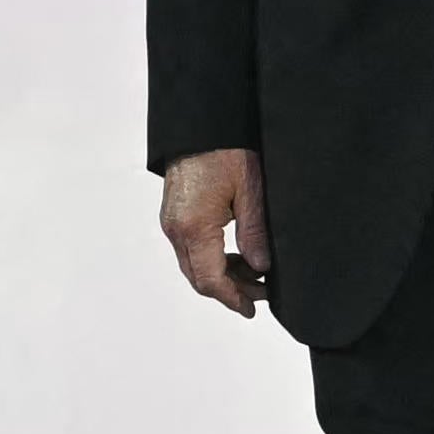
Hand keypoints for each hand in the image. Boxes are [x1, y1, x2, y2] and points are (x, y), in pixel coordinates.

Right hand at [158, 149, 273, 317]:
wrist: (199, 124)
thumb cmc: (225, 150)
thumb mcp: (250, 191)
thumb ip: (255, 233)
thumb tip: (261, 268)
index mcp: (194, 226)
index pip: (210, 279)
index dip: (232, 298)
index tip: (251, 309)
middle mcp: (176, 229)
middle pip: (199, 278)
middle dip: (230, 290)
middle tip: (262, 293)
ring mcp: (172, 223)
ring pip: (194, 266)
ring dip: (222, 276)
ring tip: (255, 274)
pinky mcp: (174, 216)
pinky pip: (190, 250)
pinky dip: (213, 259)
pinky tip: (237, 256)